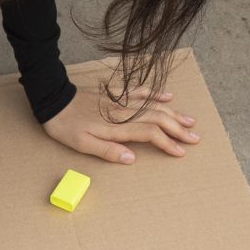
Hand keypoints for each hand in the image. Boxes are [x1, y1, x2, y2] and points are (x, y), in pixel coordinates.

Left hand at [44, 84, 199, 163]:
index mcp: (117, 127)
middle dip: (178, 129)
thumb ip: (107, 151)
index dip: (167, 143)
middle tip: (195, 138)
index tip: (180, 152)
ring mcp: (121, 101)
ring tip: (190, 121)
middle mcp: (123, 112)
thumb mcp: (82, 144)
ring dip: (174, 113)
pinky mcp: (116, 94)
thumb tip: (131, 158)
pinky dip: (156, 93)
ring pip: (154, 105)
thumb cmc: (65, 126)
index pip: (149, 134)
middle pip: (158, 119)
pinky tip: (168, 96)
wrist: (53, 100)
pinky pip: (141, 91)